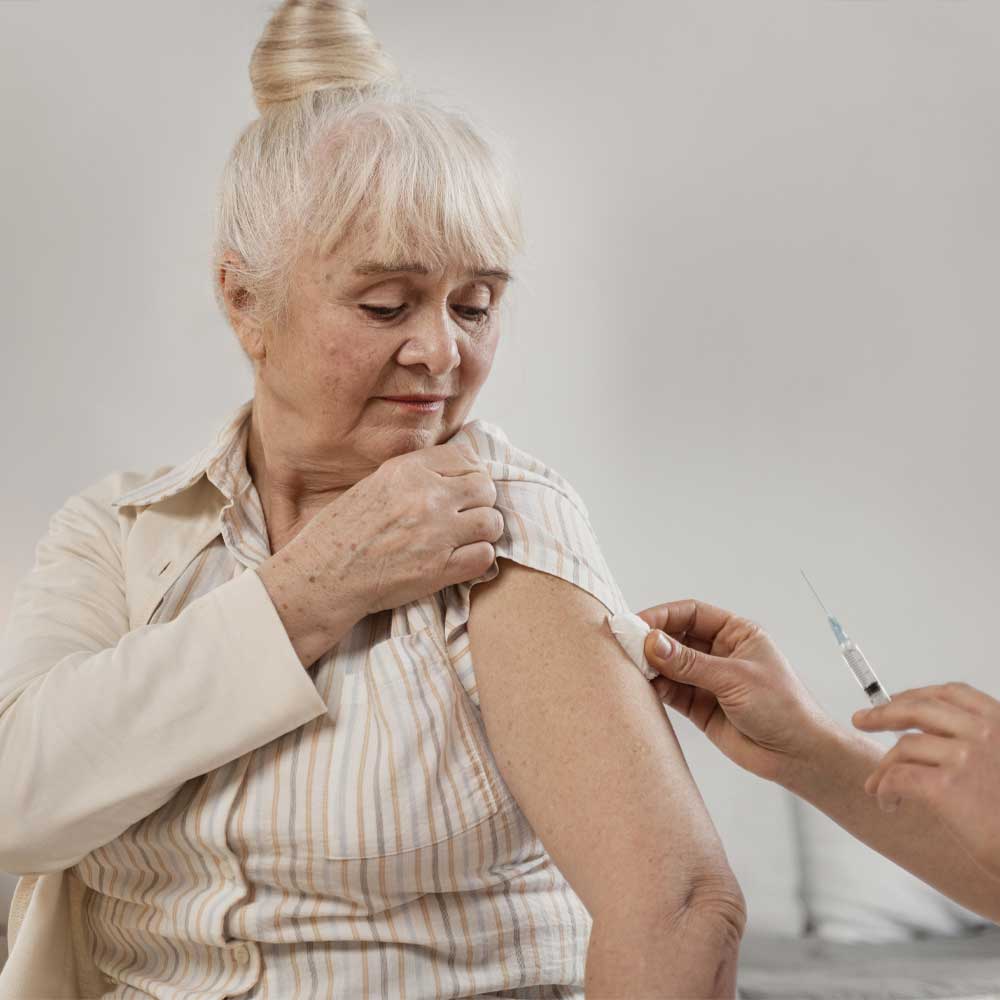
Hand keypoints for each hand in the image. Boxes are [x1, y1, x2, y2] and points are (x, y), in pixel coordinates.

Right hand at [291, 435, 502, 616]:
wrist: (322, 575)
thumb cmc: (340, 532)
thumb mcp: (374, 484)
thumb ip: (414, 476)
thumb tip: (454, 473)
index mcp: (407, 471)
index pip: (465, 457)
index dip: (471, 472)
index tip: (465, 487)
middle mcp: (425, 497)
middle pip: (484, 488)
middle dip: (480, 501)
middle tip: (465, 515)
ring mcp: (435, 534)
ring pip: (491, 522)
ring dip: (482, 531)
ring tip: (465, 538)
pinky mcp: (439, 569)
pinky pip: (484, 556)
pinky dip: (477, 558)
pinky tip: (460, 559)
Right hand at [638, 599, 833, 783]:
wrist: (796, 756)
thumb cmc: (782, 708)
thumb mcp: (734, 678)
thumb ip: (690, 663)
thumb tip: (652, 642)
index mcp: (736, 633)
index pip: (692, 614)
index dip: (664, 615)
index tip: (639, 623)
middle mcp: (719, 653)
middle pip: (676, 637)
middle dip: (652, 640)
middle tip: (627, 644)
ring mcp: (708, 680)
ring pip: (669, 665)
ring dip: (650, 665)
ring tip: (631, 667)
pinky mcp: (699, 706)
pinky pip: (670, 691)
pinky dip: (655, 688)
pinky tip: (643, 686)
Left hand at [853, 683, 999, 879]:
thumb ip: (979, 744)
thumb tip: (929, 736)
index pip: (952, 694)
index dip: (917, 695)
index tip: (896, 701)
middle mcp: (984, 734)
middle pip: (919, 709)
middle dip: (884, 713)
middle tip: (862, 720)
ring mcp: (965, 758)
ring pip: (904, 747)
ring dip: (884, 766)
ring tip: (878, 787)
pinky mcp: (946, 788)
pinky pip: (898, 777)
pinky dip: (885, 789)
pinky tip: (889, 803)